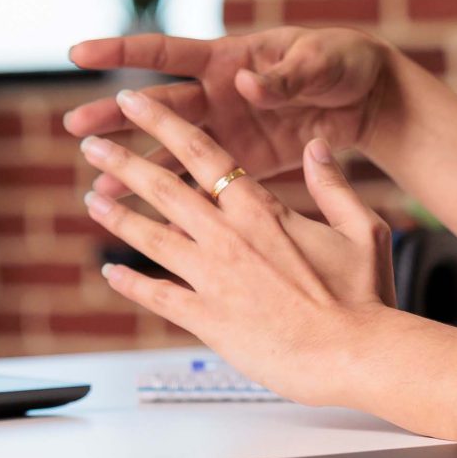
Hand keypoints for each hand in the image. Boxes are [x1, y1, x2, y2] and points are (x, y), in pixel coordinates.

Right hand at [64, 27, 396, 204]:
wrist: (373, 99)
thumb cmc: (344, 64)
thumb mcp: (319, 62)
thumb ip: (284, 76)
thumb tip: (247, 82)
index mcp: (230, 59)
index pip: (165, 52)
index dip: (121, 50)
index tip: (78, 53)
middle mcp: (218, 96)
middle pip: (156, 108)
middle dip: (114, 117)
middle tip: (75, 128)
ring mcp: (228, 133)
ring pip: (169, 152)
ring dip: (134, 168)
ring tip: (97, 186)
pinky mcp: (243, 167)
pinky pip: (200, 186)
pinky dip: (174, 202)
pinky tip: (146, 218)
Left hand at [82, 88, 398, 405]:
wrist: (355, 355)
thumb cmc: (365, 298)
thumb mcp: (362, 230)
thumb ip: (335, 185)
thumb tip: (317, 145)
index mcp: (262, 210)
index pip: (202, 153)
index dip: (163, 124)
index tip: (135, 102)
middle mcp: (228, 237)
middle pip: (164, 188)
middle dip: (123, 162)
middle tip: (91, 143)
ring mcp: (213, 278)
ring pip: (152, 237)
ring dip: (118, 216)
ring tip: (91, 199)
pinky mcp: (207, 319)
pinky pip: (158, 296)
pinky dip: (130, 284)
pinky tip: (110, 274)